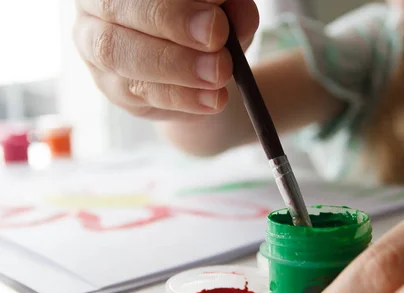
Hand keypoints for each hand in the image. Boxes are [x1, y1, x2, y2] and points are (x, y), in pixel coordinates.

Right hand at [73, 0, 258, 119]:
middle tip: (217, 37)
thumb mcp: (225, 9)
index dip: (174, 0)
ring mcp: (94, 49)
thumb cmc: (205, 21)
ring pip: (120, 55)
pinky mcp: (112, 88)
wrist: (197, 67)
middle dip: (171, 22)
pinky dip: (181, 97)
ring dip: (176, 66)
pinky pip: (139, 93)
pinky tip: (212, 99)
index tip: (216, 5)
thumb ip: (231, 7)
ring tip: (219, 74)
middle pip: (116, 8)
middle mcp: (95, 6)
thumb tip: (236, 11)